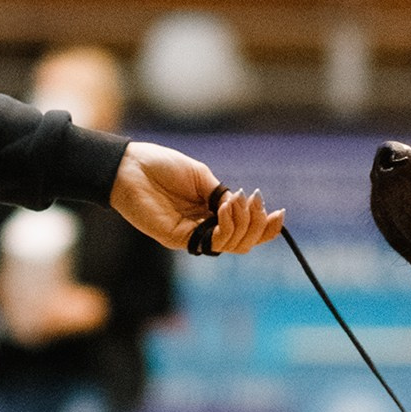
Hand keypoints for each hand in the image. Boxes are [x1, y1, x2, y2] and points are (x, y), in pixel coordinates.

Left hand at [112, 144, 282, 254]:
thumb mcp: (201, 177)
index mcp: (210, 213)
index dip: (265, 227)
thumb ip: (221, 195)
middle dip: (257, 224)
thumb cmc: (162, 166)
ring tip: (237, 199)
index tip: (280, 213)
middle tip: (255, 200)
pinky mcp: (178, 239)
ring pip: (231, 245)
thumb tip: (242, 207)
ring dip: (242, 223)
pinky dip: (225, 226)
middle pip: (243, 242)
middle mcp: (203, 228)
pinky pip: (210, 242)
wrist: (130, 165)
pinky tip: (224, 206)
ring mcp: (191, 236)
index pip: (244, 230)